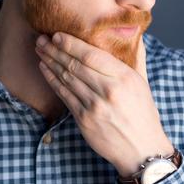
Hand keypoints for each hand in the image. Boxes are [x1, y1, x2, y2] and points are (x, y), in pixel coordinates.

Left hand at [35, 32, 172, 176]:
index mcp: (124, 77)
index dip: (71, 44)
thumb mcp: (143, 82)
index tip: (57, 35)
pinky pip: (64, 95)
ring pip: (66, 78)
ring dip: (50, 62)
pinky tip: (44, 69)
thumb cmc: (142, 113)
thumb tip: (132, 33)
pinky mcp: (84, 119)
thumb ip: (136, 56)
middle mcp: (108, 90)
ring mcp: (94, 106)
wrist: (142, 150)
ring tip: (40, 50)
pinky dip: (52, 80)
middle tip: (41, 39)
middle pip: (75, 65)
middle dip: (54, 50)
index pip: (91, 55)